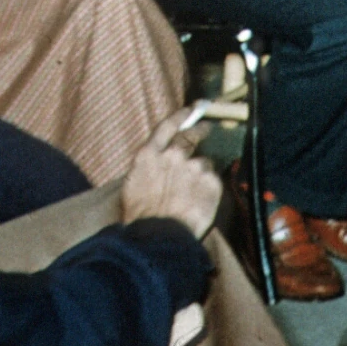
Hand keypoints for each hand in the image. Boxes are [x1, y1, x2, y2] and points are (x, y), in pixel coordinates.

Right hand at [122, 109, 222, 237]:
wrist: (157, 236)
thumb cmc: (140, 217)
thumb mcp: (133, 186)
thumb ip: (150, 167)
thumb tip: (160, 164)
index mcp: (149, 155)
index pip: (167, 126)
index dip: (180, 116)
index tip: (191, 109)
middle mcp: (173, 155)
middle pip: (191, 137)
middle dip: (200, 131)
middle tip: (206, 128)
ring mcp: (194, 167)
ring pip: (203, 164)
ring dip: (200, 173)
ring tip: (192, 194)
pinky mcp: (211, 182)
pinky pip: (213, 181)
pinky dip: (208, 189)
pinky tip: (199, 203)